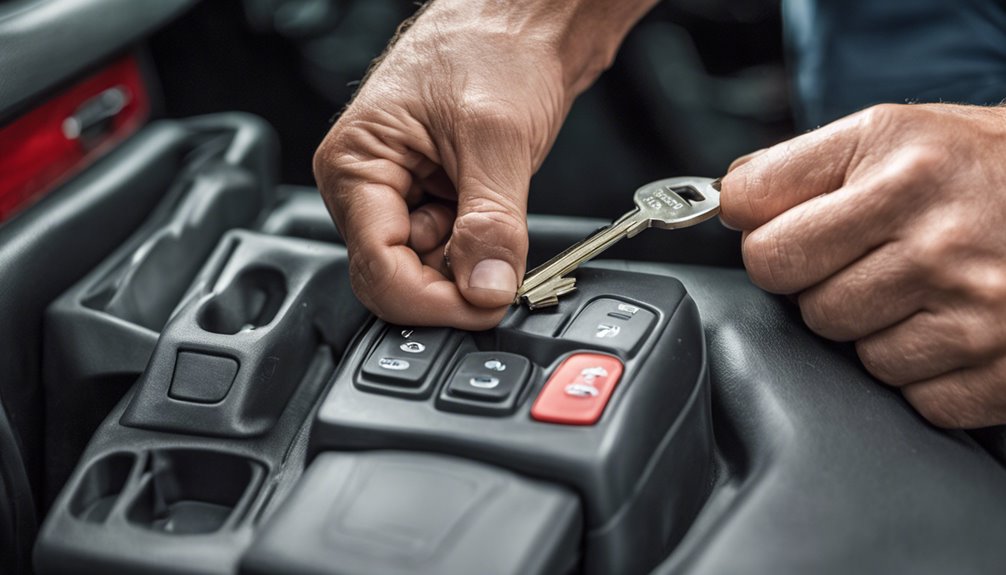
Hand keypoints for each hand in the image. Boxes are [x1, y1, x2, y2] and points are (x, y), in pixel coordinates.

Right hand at [314, 0, 656, 329]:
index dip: (433, 300)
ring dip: (470, 267)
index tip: (486, 305)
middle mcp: (368, 186)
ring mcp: (403, 194)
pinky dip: (480, 251)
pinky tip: (500, 225)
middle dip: (452, 286)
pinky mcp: (435, 198)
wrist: (526, 17)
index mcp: (354, 166)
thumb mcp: (496, 137)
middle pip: (397, 277)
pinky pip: (450, 250)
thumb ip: (492, 223)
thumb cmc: (493, 44)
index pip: (376, 268)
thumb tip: (487, 287)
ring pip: (427, 269)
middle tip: (504, 280)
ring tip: (504, 230)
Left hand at [721, 103, 1005, 427]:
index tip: (780, 228)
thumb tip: (725, 203)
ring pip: (852, 351)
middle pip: (798, 295)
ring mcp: (974, 307)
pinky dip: (924, 370)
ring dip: (872, 328)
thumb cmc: (978, 166)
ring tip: (918, 287)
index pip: (761, 229)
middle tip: (863, 257)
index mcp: (899, 168)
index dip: (762, 233)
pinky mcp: (1002, 368)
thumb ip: (798, 165)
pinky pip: (912, 395)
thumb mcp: (891, 133)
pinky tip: (952, 325)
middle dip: (816, 281)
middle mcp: (938, 237)